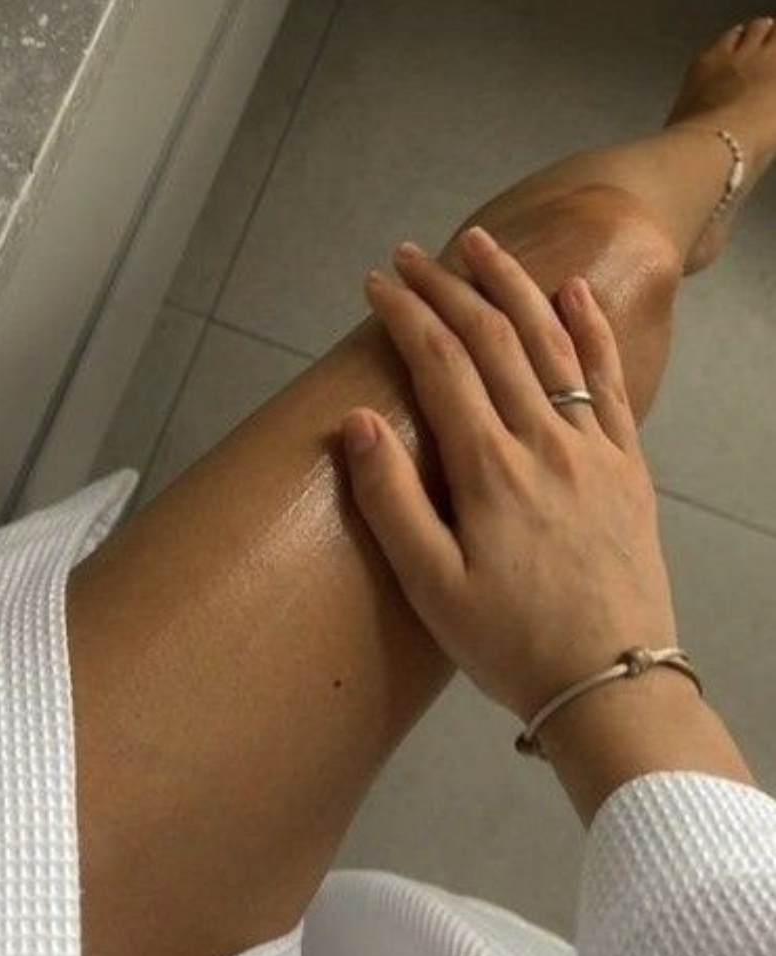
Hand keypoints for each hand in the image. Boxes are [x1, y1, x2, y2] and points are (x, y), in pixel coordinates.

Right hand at [341, 226, 678, 723]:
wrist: (612, 680)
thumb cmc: (508, 643)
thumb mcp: (430, 587)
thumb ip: (392, 501)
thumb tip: (357, 421)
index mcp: (489, 469)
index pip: (441, 366)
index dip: (405, 316)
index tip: (375, 283)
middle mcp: (544, 440)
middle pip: (492, 340)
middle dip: (446, 288)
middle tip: (410, 254)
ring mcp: (594, 447)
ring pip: (551, 343)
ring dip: (513, 286)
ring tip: (481, 245)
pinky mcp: (628, 465)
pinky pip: (611, 379)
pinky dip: (591, 329)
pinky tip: (576, 292)